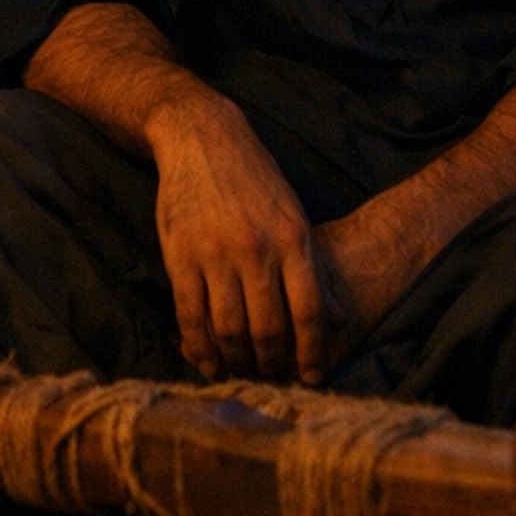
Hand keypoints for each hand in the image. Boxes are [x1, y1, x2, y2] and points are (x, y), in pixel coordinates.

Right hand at [148, 89, 341, 383]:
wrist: (202, 138)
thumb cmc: (255, 179)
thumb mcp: (294, 215)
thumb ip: (314, 268)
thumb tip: (335, 321)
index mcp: (292, 238)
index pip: (308, 311)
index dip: (312, 352)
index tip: (311, 376)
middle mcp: (256, 249)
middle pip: (268, 328)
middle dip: (272, 363)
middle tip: (270, 376)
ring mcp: (215, 253)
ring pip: (228, 329)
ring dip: (236, 360)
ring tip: (240, 369)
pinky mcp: (179, 255)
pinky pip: (190, 315)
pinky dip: (198, 346)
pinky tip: (205, 360)